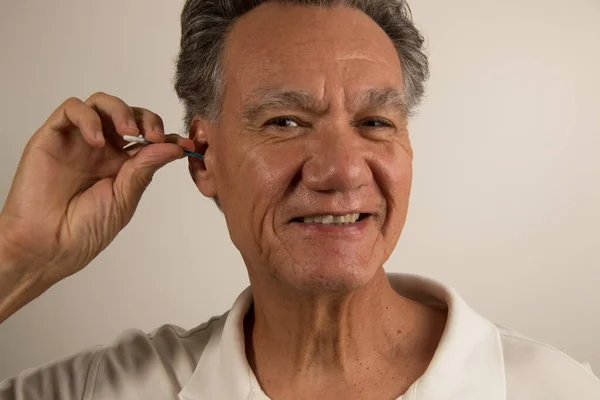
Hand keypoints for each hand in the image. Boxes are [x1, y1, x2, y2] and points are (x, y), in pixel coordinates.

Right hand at [0, 92, 193, 284]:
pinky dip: (88, 118)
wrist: (48, 246)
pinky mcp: (53, 137)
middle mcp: (102, 149)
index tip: (186, 145)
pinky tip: (98, 141)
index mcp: (123, 165)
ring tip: (129, 132)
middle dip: (147, 119)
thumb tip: (175, 147)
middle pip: (128, 114)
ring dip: (121, 110)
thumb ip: (146, 168)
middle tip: (155, 136)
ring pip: (101, 104)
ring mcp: (78, 141)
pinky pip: (71, 110)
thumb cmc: (84, 229)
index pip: (148, 138)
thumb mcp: (125, 198)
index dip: (168, 137)